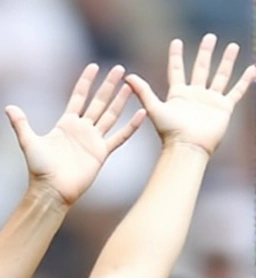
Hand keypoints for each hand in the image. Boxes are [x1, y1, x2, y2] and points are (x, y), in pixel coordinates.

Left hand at [5, 64, 144, 205]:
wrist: (51, 190)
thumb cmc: (39, 169)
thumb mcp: (29, 142)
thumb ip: (21, 124)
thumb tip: (8, 107)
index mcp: (66, 124)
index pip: (78, 97)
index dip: (86, 82)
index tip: (93, 66)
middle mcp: (81, 130)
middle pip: (98, 102)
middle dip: (108, 85)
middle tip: (119, 68)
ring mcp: (93, 140)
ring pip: (110, 115)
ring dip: (121, 100)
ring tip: (131, 85)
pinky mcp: (101, 153)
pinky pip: (120, 137)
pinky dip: (131, 126)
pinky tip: (141, 113)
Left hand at [126, 35, 255, 156]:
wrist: (188, 147)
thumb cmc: (169, 131)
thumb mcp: (154, 108)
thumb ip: (143, 92)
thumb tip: (127, 77)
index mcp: (177, 94)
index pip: (176, 70)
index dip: (176, 56)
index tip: (176, 41)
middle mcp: (194, 95)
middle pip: (200, 68)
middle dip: (205, 53)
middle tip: (209, 37)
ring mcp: (210, 100)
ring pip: (220, 76)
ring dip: (226, 61)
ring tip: (232, 46)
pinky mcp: (224, 107)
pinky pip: (237, 91)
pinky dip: (245, 81)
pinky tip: (251, 69)